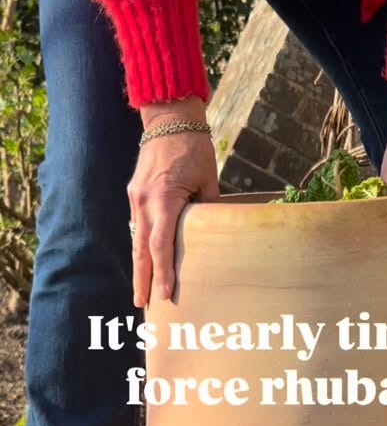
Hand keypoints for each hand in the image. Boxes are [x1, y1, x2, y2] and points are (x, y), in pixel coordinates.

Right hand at [127, 96, 219, 308]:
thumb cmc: (195, 149)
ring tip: (143, 292)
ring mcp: (135, 197)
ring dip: (140, 266)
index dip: (163, 272)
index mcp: (163, 198)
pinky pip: (138, 226)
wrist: (169, 119)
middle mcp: (144, 200)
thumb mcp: (208, 181)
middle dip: (142, 279)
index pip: (161, 244)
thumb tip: (212, 237)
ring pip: (136, 239)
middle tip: (143, 305)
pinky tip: (145, 264)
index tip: (165, 295)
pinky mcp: (134, 193)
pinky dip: (141, 247)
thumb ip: (207, 211)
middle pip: (141, 249)